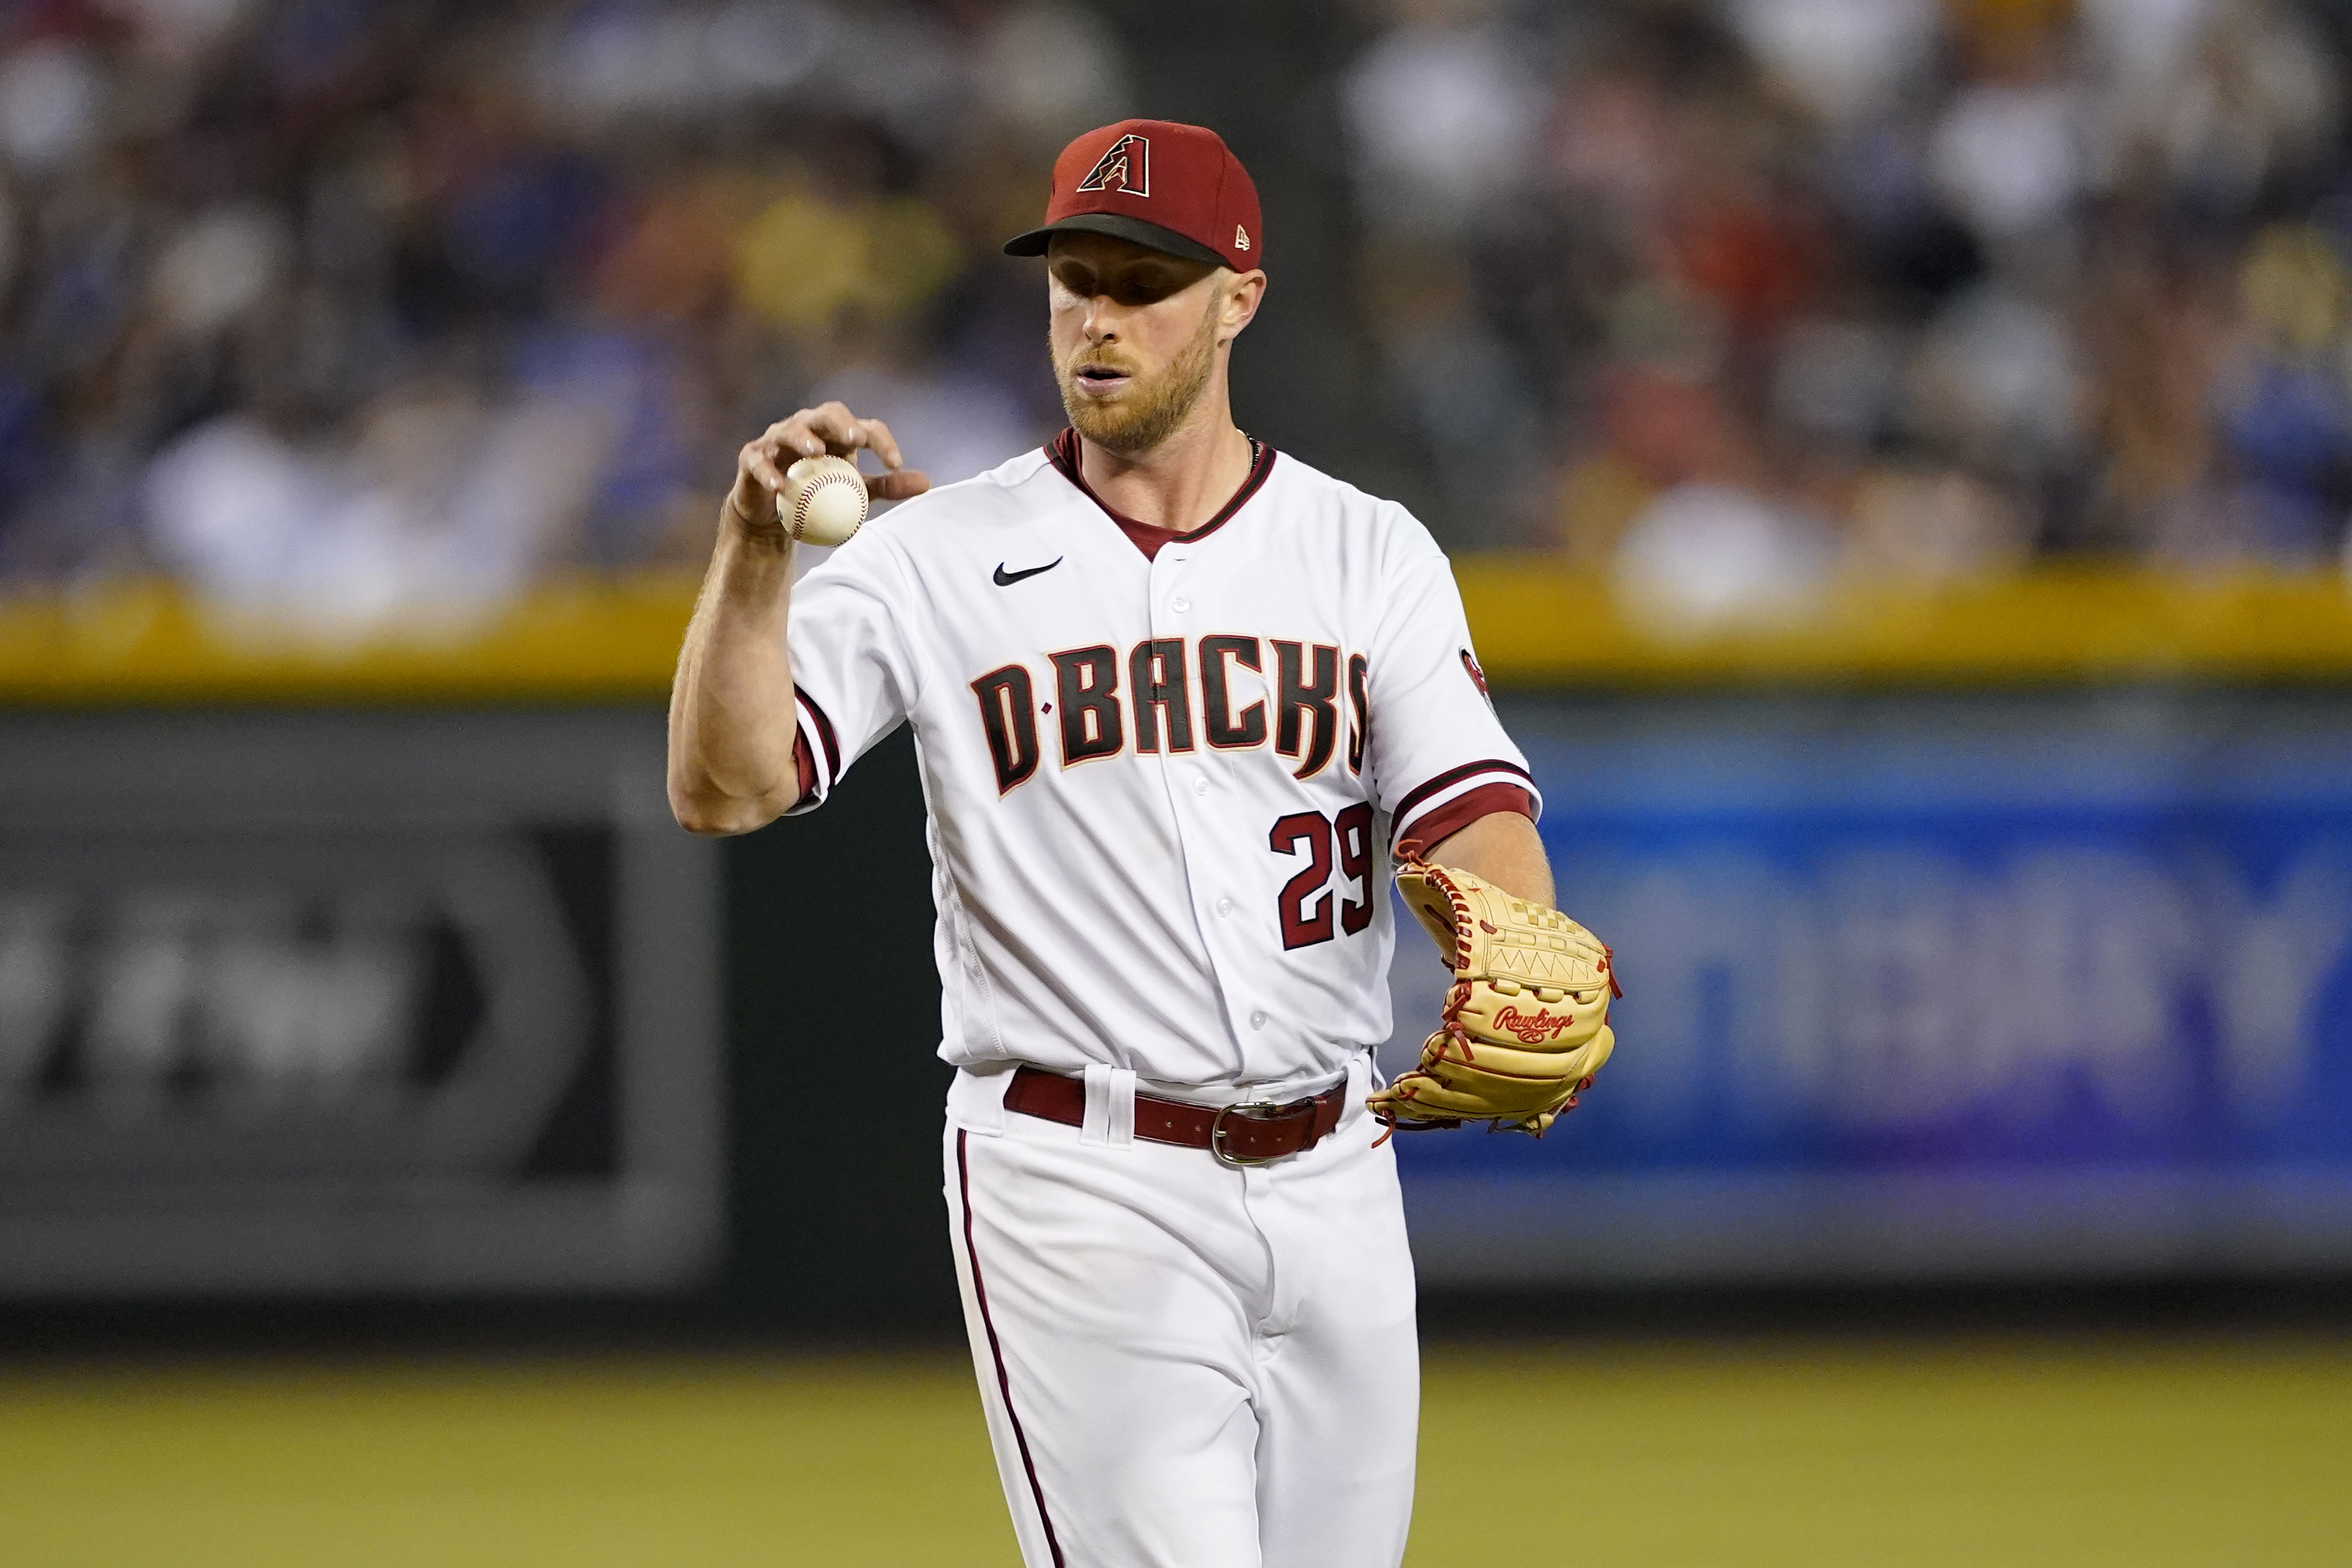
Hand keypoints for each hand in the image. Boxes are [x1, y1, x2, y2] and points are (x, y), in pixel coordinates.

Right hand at [728, 401, 931, 531]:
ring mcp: (778, 440)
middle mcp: (809, 429)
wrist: (773, 513)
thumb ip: (887, 486)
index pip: (865, 427)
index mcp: (838, 434)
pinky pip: (759, 462)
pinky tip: (781, 486)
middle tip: (854, 438)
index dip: (881, 440)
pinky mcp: (753, 458)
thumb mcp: (856, 493)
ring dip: (804, 439)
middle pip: (827, 414)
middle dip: (841, 422)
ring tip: (817, 452)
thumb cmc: (819, 495)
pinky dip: (769, 473)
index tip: (895, 463)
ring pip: (790, 431)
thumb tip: (927, 483)